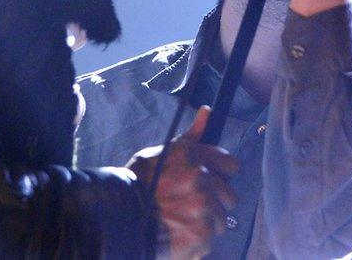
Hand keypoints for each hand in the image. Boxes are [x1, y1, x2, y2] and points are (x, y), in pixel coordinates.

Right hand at [127, 106, 237, 258]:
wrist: (120, 214)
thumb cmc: (139, 182)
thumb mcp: (164, 152)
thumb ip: (191, 137)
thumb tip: (207, 111)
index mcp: (195, 156)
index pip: (231, 165)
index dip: (221, 175)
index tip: (210, 182)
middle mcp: (202, 179)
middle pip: (230, 195)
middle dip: (215, 201)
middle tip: (193, 204)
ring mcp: (203, 207)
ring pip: (222, 219)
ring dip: (207, 221)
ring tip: (183, 220)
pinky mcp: (201, 233)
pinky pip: (211, 238)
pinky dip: (198, 240)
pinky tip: (180, 233)